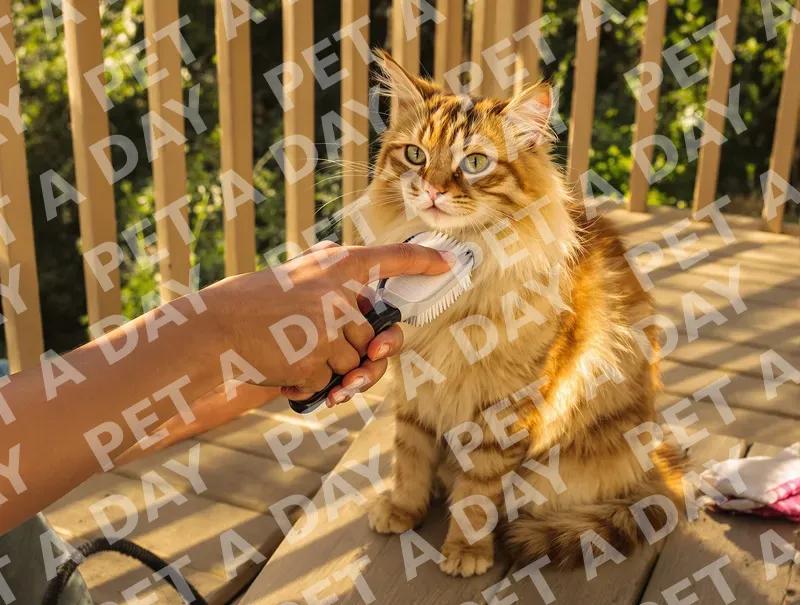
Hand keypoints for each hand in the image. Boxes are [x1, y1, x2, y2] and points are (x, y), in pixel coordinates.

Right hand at [204, 240, 452, 404]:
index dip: (424, 260)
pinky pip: (330, 383)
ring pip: (353, 364)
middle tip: (308, 340)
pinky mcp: (316, 359)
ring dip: (327, 369)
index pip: (390, 258)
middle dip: (348, 350)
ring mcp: (329, 327)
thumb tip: (367, 301)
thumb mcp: (297, 277)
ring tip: (289, 350)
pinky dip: (308, 385)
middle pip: (371, 338)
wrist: (213, 329)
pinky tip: (282, 367)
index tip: (451, 262)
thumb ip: (332, 282)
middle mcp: (339, 293)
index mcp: (335, 266)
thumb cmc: (253, 305)